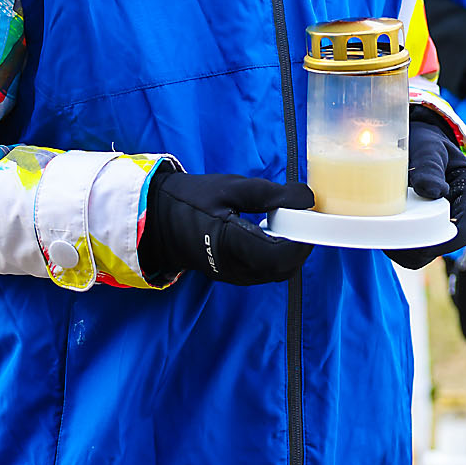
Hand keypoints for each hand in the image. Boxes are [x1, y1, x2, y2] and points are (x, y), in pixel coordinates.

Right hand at [142, 170, 314, 285]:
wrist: (157, 220)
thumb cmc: (191, 200)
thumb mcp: (231, 187)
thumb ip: (271, 194)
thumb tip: (308, 200)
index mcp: (229, 243)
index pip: (277, 255)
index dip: (301, 239)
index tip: (307, 216)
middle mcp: (232, 268)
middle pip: (283, 268)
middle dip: (300, 243)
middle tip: (301, 216)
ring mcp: (233, 276)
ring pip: (277, 272)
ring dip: (291, 250)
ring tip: (288, 222)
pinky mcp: (234, 276)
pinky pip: (266, 271)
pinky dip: (278, 254)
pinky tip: (274, 232)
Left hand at [387, 117, 465, 270]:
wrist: (416, 143)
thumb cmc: (425, 142)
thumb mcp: (429, 148)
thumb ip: (430, 165)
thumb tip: (432, 190)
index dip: (448, 237)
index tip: (419, 235)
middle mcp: (462, 211)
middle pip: (450, 243)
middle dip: (422, 247)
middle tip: (393, 239)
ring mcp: (444, 222)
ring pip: (432, 250)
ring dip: (409, 250)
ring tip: (386, 235)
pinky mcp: (427, 228)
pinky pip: (417, 247)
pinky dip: (402, 246)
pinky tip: (385, 233)